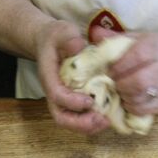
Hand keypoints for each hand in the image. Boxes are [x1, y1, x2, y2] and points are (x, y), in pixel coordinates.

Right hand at [34, 19, 109, 134]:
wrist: (50, 43)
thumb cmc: (57, 38)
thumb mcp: (62, 31)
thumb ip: (69, 39)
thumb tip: (79, 46)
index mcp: (49, 78)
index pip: (57, 96)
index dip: (72, 102)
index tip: (89, 101)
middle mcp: (54, 94)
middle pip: (62, 118)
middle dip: (81, 124)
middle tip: (101, 120)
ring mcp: (63, 101)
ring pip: (71, 123)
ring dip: (89, 126)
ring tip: (106, 121)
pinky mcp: (72, 103)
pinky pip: (80, 118)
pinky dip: (92, 122)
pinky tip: (107, 116)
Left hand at [96, 29, 157, 116]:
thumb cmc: (150, 50)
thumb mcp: (135, 39)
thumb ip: (114, 38)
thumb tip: (94, 33)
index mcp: (156, 45)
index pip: (138, 56)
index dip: (119, 66)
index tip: (109, 71)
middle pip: (140, 81)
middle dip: (121, 84)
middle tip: (113, 84)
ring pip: (142, 97)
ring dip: (124, 96)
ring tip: (120, 91)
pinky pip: (146, 109)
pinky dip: (132, 107)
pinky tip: (128, 100)